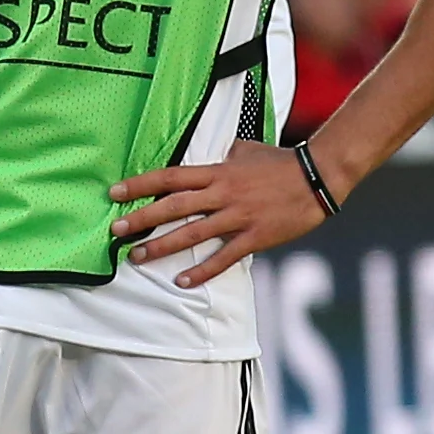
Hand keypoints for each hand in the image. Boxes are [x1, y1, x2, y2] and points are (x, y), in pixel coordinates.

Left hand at [110, 140, 329, 287]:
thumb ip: (222, 156)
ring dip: (162, 246)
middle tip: (116, 230)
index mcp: (217, 172)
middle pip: (173, 207)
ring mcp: (238, 217)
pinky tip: (183, 282)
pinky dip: (203, 271)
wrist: (318, 177)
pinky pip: (224, 257)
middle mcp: (222, 194)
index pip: (170, 177)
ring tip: (138, 257)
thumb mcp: (246, 150)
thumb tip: (209, 156)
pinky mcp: (254, 237)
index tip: (115, 192)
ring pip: (192, 234)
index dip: (140, 184)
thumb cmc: (281, 162)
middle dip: (142, 219)